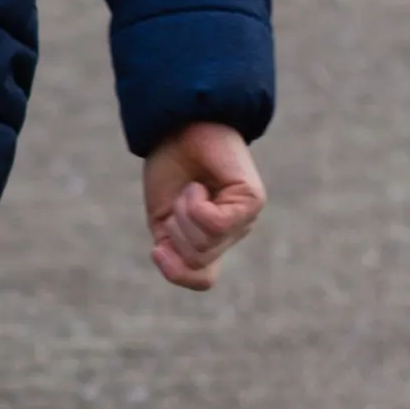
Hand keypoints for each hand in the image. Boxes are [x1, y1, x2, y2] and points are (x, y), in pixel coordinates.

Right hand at [143, 121, 264, 290]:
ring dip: (184, 214)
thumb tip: (178, 265)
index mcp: (211, 240)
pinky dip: (195, 204)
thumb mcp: (163, 220)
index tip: (158, 248)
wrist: (176, 129)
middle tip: (180, 199)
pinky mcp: (251, 201)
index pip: (201, 279)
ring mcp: (245, 218)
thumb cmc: (170, 170)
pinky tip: (199, 185)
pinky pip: (215, 224)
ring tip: (192, 188)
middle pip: (198, 261)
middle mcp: (233, 232)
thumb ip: (174, 252)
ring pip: (206, 243)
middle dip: (176, 232)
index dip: (175, 270)